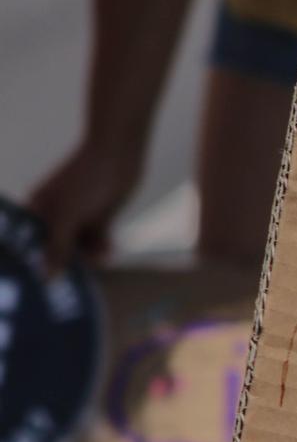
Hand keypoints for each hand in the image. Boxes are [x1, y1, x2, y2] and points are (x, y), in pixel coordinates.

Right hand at [25, 142, 141, 274]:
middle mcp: (55, 217)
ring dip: (90, 255)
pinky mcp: (99, 219)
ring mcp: (78, 218)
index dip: (40, 262)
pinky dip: (103, 247)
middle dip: (69, 263)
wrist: (118, 157)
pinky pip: (97, 242)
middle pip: (58, 249)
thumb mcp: (67, 217)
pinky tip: (110, 248)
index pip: (32, 243)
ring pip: (81, 248)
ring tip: (102, 256)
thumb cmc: (85, 181)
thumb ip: (57, 248)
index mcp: (37, 211)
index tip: (50, 284)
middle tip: (80, 282)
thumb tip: (47, 276)